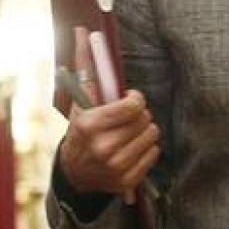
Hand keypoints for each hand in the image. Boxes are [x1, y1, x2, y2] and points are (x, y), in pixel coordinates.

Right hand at [59, 89, 159, 205]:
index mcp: (90, 126)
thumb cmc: (82, 136)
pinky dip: (147, 148)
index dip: (135, 99)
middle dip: (139, 114)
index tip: (130, 99)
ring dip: (144, 131)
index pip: (132, 106)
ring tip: (131, 133)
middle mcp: (103, 147)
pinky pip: (154, 154)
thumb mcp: (80, 109)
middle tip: (129, 118)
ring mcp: (116, 166)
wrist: (74, 174)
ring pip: (152, 135)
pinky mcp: (127, 181)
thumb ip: (89, 80)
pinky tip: (133, 148)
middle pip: (144, 119)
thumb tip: (88, 47)